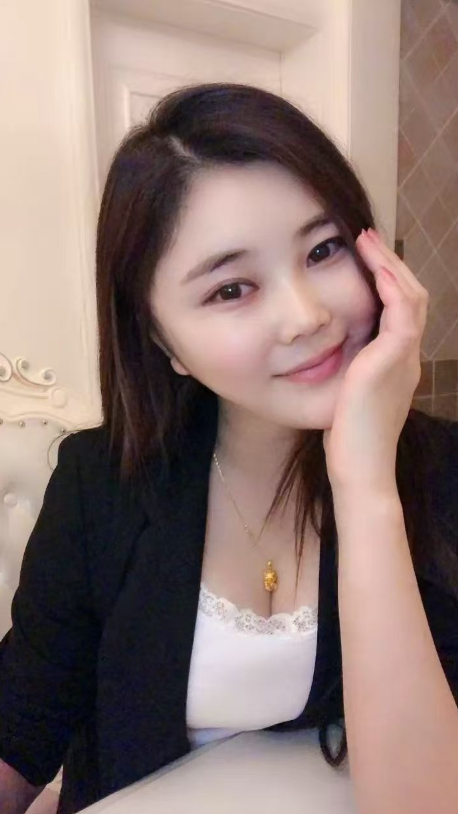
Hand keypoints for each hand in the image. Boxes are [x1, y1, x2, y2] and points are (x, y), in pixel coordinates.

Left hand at [323, 228, 428, 491]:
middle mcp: (407, 358)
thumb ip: (347, 374)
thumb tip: (328, 357)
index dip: (388, 282)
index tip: (366, 260)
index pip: (401, 312)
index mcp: (398, 365)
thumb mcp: (349, 398)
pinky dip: (391, 287)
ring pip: (412, 298)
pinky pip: (402, 314)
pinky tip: (375, 268)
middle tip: (368, 239)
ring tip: (368, 241)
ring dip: (390, 266)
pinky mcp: (394, 362)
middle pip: (412, 297)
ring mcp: (405, 359)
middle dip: (390, 264)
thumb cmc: (349, 440)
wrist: (361, 468)